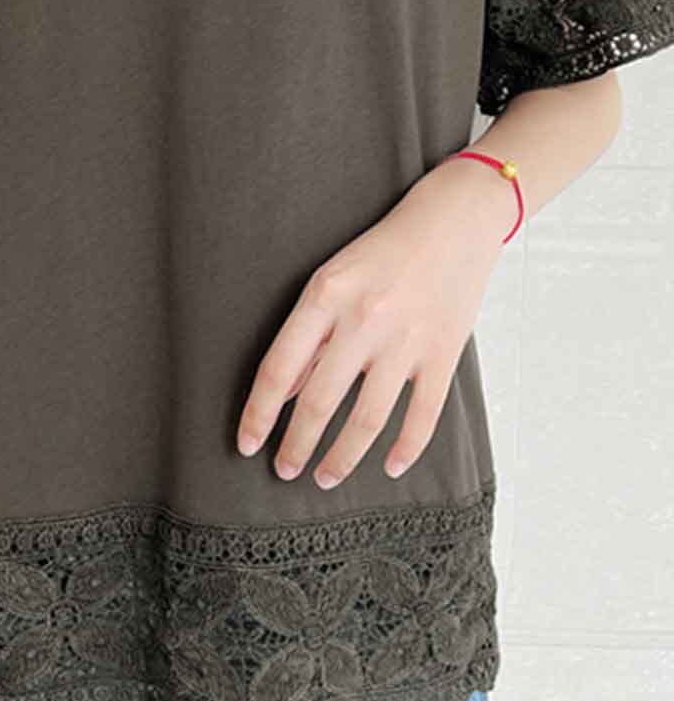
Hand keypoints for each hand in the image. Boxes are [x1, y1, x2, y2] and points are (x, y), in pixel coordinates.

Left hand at [235, 158, 511, 487]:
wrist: (453, 222)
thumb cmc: (384, 250)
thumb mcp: (331, 279)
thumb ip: (308, 336)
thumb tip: (279, 392)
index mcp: (326, 296)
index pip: (278, 369)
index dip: (258, 413)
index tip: (246, 444)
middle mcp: (364, 320)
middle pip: (318, 401)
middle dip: (296, 446)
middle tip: (284, 472)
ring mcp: (406, 340)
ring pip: (366, 419)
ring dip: (342, 457)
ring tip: (324, 478)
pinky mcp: (444, 354)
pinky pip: (422, 416)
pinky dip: (404, 449)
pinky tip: (388, 467)